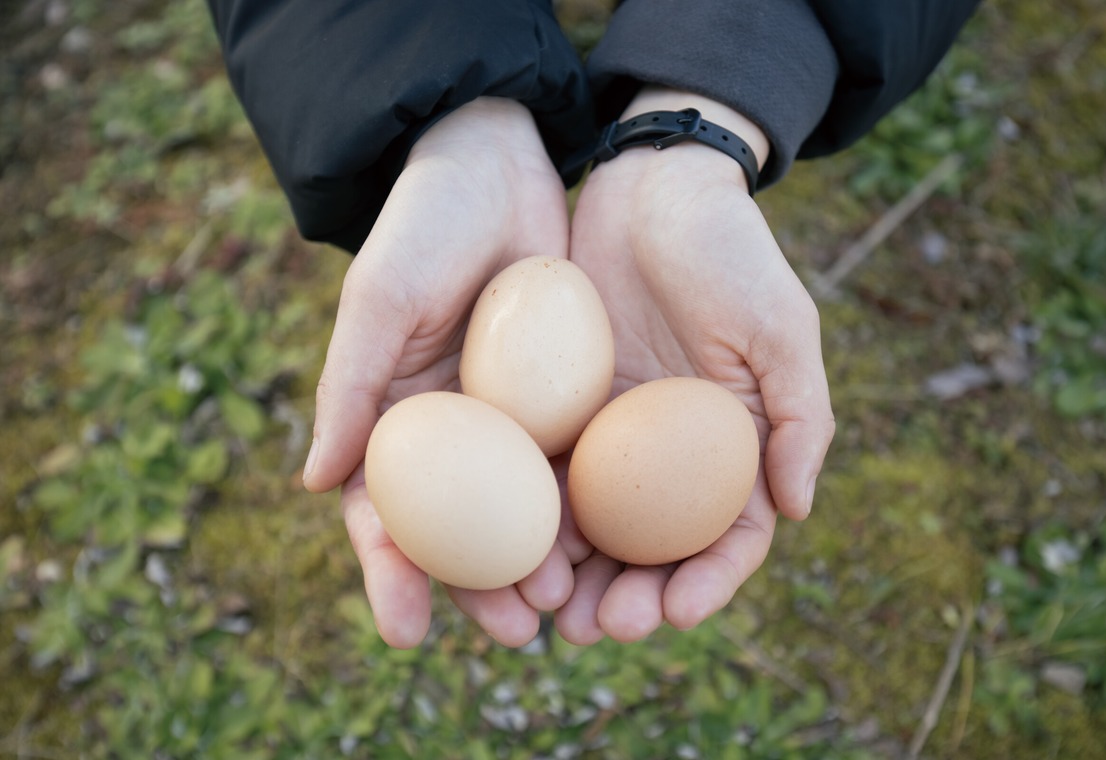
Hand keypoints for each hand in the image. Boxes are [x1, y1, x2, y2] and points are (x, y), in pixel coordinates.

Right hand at [303, 98, 574, 648]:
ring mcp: (511, 423)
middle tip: (513, 631)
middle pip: (461, 533)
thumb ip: (350, 386)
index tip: (405, 632)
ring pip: (523, 514)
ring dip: (538, 565)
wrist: (497, 164)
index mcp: (394, 420)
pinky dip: (586, 509)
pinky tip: (609, 546)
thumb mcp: (382, 298)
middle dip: (479, 590)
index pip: (384, 516)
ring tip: (563, 606)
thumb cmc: (423, 225)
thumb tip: (316, 484)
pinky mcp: (563, 401)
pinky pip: (574, 464)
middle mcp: (454, 434)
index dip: (390, 576)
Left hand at [556, 89, 834, 643]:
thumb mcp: (781, 328)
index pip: (728, 535)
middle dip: (632, 598)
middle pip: (653, 550)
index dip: (708, 583)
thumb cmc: (730, 251)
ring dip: (575, 578)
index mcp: (731, 445)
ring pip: (594, 528)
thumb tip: (796, 510)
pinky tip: (508, 549)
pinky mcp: (559, 409)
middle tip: (598, 629)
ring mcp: (611, 435)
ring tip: (550, 613)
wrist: (652, 185)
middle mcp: (669, 454)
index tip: (678, 613)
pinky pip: (543, 474)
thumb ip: (801, 418)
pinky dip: (531, 519)